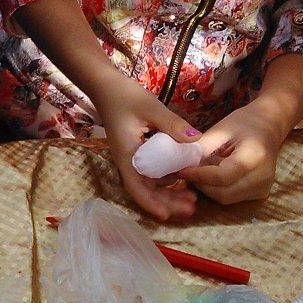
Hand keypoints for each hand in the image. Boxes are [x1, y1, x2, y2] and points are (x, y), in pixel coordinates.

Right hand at [93, 77, 199, 221]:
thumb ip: (173, 125)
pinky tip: (185, 177)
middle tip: (191, 207)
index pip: (136, 187)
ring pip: (151, 183)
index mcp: (127, 155)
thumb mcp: (151, 108)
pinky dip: (168, 178)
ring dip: (170, 193)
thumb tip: (196, 140)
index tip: (166, 215)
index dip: (150, 203)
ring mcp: (134, 157)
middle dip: (167, 202)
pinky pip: (154, 171)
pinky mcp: (139, 152)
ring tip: (192, 198)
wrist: (107, 86)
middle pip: (146, 190)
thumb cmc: (124, 96)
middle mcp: (129, 161)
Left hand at [186, 102, 289, 205]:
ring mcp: (263, 188)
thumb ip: (201, 149)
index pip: (222, 177)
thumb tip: (180, 165)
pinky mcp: (260, 194)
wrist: (268, 126)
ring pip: (225, 198)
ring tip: (200, 171)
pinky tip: (212, 175)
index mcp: (255, 156)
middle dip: (201, 184)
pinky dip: (217, 189)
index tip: (181, 170)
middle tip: (187, 172)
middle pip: (222, 193)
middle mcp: (263, 177)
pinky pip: (231, 197)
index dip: (198, 176)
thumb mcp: (220, 129)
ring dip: (207, 188)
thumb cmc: (244, 123)